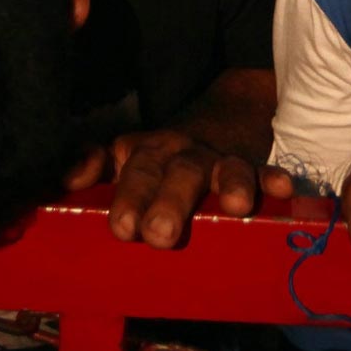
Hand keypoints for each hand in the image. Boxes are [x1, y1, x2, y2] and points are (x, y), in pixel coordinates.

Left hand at [63, 130, 285, 248]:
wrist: (225, 116)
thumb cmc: (165, 156)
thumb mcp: (128, 156)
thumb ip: (95, 166)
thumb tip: (66, 179)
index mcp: (148, 153)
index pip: (134, 171)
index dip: (128, 197)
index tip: (123, 227)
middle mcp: (183, 154)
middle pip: (176, 173)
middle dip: (170, 202)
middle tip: (161, 234)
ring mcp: (220, 158)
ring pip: (224, 168)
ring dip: (231, 183)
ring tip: (237, 206)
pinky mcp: (254, 164)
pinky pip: (265, 169)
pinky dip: (273, 178)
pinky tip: (284, 189)